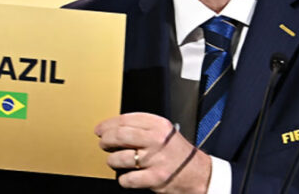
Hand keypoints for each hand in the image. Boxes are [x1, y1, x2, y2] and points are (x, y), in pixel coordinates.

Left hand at [95, 113, 210, 193]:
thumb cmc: (178, 153)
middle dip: (106, 140)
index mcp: (159, 125)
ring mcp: (155, 159)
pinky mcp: (155, 178)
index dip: (108, 124)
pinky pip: (128, 179)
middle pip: (120, 136)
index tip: (100, 129)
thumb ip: (143, 127)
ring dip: (112, 160)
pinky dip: (122, 179)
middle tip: (103, 143)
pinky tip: (125, 176)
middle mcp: (157, 140)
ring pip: (120, 158)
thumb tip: (114, 128)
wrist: (198, 173)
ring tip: (113, 160)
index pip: (126, 119)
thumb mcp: (165, 132)